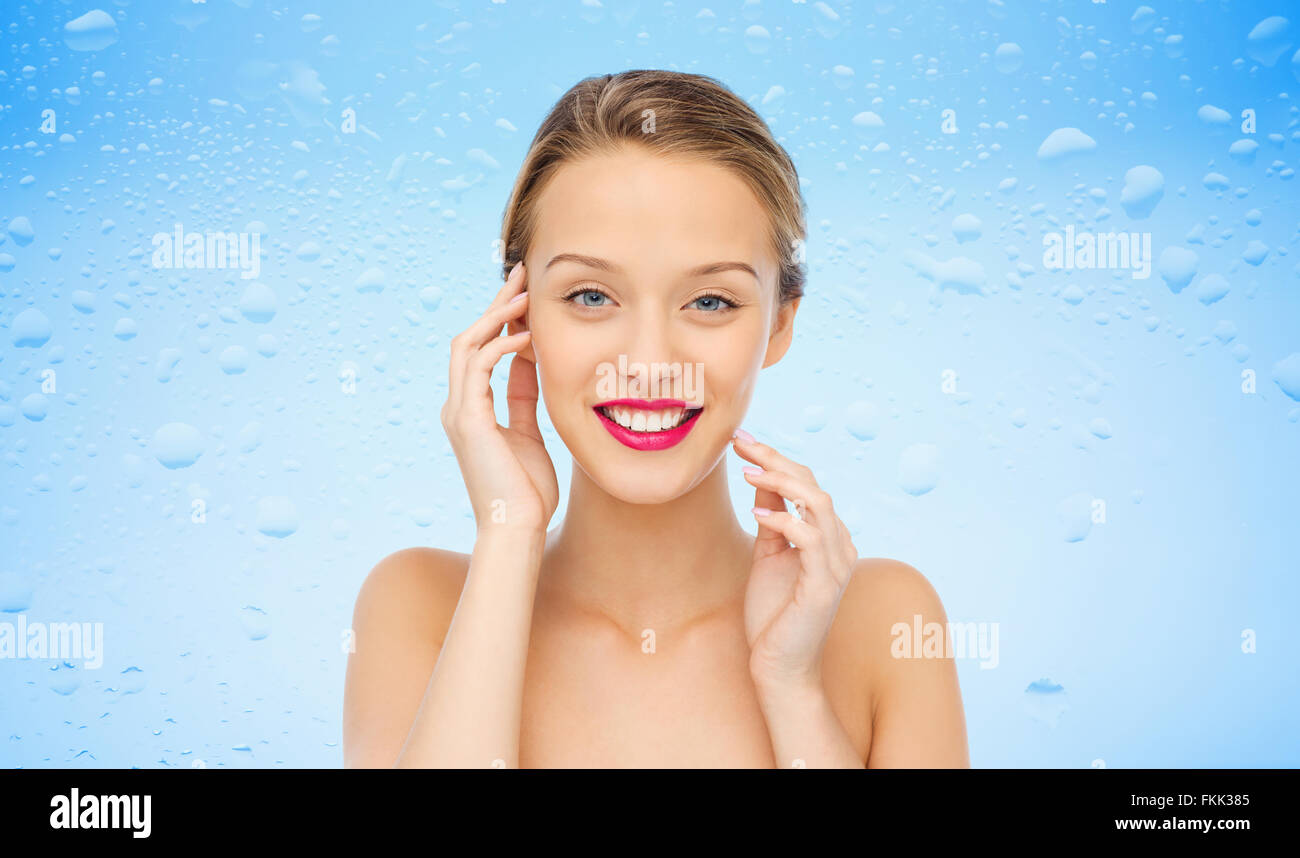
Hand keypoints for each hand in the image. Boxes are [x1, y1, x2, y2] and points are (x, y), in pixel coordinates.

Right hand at [441, 262, 557, 534]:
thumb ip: (524, 400)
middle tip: (521, 275)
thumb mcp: (529, 435)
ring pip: (468, 345)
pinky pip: (480, 367)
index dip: (500, 321)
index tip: (526, 297)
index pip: (480, 352)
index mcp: (470, 411)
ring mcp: (459, 412)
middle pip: (469, 339)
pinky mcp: (468, 420)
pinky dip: (502, 345)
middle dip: (495, 305)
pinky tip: (527, 336)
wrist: (516, 529)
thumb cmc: (527, 493)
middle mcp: (458, 407)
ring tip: (525, 295)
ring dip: (497, 316)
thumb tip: (531, 366)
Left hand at [733, 430, 857, 693]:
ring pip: (818, 503)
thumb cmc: (773, 614)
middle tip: (739, 444)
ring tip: (747, 473)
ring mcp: (836, 564)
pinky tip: (757, 514)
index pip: (806, 483)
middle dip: (775, 458)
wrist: (779, 665)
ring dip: (781, 482)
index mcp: (827, 536)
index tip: (740, 440)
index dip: (775, 458)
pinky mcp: (825, 585)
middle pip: (813, 484)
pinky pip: (810, 540)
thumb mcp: (768, 555)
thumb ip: (772, 519)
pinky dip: (784, 520)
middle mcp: (839, 545)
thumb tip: (762, 480)